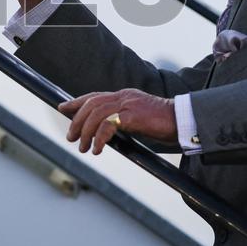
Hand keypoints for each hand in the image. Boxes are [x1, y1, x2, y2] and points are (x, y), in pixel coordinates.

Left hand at [58, 89, 176, 154]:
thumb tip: (108, 133)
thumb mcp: (140, 119)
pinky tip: (97, 150)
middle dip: (76, 121)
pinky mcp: (131, 115)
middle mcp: (123, 96)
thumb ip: (124, 121)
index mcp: (124, 95)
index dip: (76, 102)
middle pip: (91, 104)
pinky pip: (107, 125)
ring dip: (85, 133)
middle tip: (70, 137)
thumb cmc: (164, 124)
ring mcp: (127, 104)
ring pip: (95, 115)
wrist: (183, 121)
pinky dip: (98, 138)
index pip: (95, 96)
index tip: (63, 108)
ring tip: (82, 148)